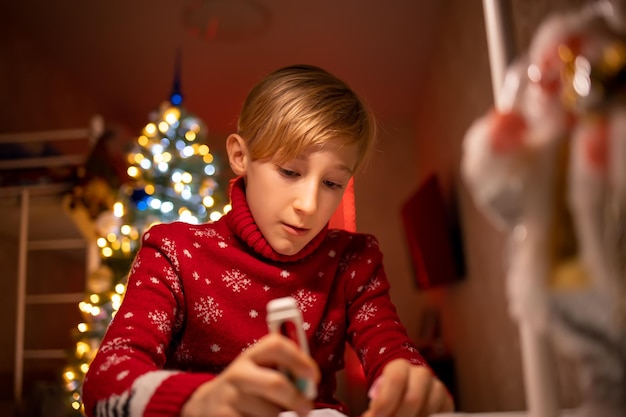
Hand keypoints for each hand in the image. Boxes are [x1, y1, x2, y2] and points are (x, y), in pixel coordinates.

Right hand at [181, 333, 319, 416]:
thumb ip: (284, 370)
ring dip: (278, 416)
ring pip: (270, 413)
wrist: (208, 405)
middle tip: (307, 408)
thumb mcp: (259, 371)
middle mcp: (238, 373)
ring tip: (270, 412)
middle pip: (275, 384)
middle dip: (296, 398)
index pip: (276, 345)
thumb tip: (309, 383)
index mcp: (251, 356)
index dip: (299, 358)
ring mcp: (229, 398)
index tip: (313, 375)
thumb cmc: (247, 387)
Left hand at [362, 359, 453, 416]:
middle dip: (398, 416)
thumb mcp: (379, 394)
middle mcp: (421, 373)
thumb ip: (376, 406)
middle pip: (412, 398)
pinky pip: (439, 414)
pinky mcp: (446, 400)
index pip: (395, 379)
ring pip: (427, 409)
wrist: (407, 385)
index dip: (385, 401)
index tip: (376, 416)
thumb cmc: (390, 392)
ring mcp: (436, 386)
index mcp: (400, 366)